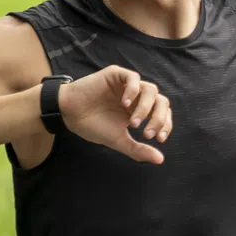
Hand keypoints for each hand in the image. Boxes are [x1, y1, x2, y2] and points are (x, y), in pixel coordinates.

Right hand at [58, 65, 172, 163]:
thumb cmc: (94, 126)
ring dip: (145, 108)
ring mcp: (128, 85)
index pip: (162, 114)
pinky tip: (124, 104)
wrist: (70, 114)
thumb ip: (138, 149)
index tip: (158, 139)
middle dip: (158, 118)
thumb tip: (160, 160)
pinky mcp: (116, 75)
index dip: (165, 125)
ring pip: (151, 89)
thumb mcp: (118, 140)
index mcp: (140, 110)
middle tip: (146, 133)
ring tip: (133, 123)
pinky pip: (133, 78)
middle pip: (161, 101)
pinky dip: (133, 90)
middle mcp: (137, 96)